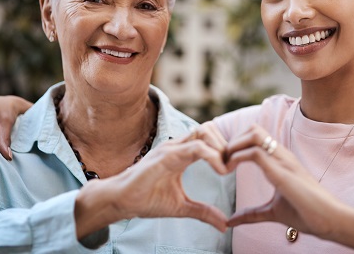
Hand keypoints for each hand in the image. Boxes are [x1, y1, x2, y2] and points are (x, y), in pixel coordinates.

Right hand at [75, 132, 230, 237]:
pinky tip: (220, 171)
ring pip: (204, 131)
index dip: (224, 148)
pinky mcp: (166, 156)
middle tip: (231, 165)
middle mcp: (177, 146)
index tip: (232, 168)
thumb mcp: (182, 207)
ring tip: (225, 168)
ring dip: (220, 147)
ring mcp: (171, 148)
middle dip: (225, 144)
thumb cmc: (146, 200)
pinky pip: (195, 147)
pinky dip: (213, 156)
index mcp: (181, 153)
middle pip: (209, 128)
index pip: (208, 137)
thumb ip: (204, 211)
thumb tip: (224, 225)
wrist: (121, 202)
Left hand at [224, 124, 347, 239]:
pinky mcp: (282, 172)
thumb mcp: (273, 212)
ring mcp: (283, 161)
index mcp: (280, 160)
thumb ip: (252, 214)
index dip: (236, 144)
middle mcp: (281, 155)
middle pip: (252, 129)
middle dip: (232, 141)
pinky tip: (229, 171)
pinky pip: (255, 153)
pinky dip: (237, 158)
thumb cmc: (307, 214)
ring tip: (224, 165)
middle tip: (222, 161)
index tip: (225, 162)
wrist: (330, 220)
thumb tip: (232, 221)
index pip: (255, 136)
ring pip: (253, 134)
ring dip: (233, 146)